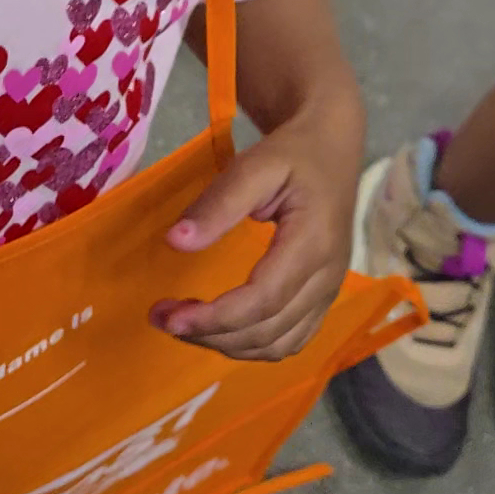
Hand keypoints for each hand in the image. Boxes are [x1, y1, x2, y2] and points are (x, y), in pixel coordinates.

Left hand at [149, 107, 360, 361]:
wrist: (332, 147)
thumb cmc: (292, 154)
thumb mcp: (255, 165)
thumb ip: (219, 203)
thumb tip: (176, 242)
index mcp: (313, 244)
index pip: (262, 299)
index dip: (215, 318)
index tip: (169, 317)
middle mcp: (327, 277)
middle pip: (268, 330)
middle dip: (211, 334)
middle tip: (162, 317)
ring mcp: (329, 291)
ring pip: (279, 344)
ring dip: (228, 345)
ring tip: (184, 325)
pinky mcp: (323, 297)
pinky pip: (291, 340)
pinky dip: (252, 346)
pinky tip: (219, 331)